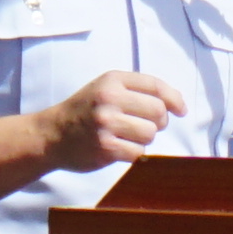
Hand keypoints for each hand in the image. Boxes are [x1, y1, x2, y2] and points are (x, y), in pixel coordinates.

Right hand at [31, 70, 188, 174]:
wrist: (51, 135)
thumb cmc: (86, 111)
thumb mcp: (106, 89)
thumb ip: (138, 91)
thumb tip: (177, 105)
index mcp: (112, 80)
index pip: (155, 86)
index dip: (174, 99)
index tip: (181, 110)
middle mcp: (109, 98)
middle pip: (158, 112)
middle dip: (158, 122)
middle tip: (144, 126)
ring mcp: (106, 123)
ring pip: (150, 133)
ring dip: (144, 138)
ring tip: (126, 136)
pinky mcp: (105, 147)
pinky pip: (138, 152)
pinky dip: (133, 153)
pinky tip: (118, 148)